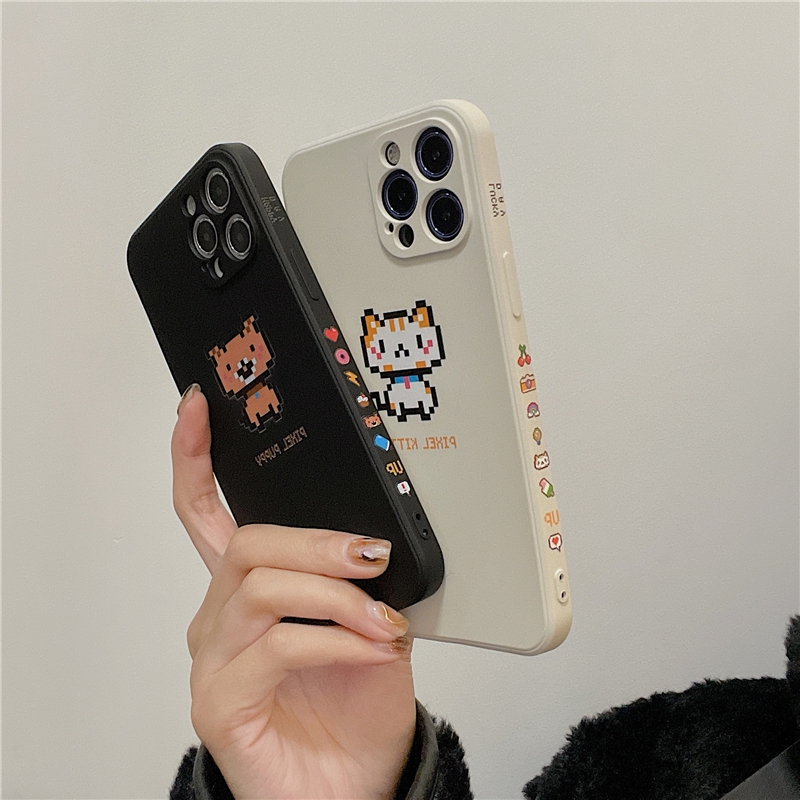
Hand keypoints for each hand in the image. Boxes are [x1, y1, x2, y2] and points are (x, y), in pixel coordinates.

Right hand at [172, 386, 416, 799]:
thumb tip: (372, 536)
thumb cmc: (356, 709)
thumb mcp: (368, 623)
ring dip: (334, 594)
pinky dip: (333, 639)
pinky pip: (276, 646)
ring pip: (262, 588)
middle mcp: (220, 619)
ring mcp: (214, 661)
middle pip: (245, 543)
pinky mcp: (219, 703)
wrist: (357, 787)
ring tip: (381, 619)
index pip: (207, 515)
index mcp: (250, 592)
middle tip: (370, 556)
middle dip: (316, 542)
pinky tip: (368, 650)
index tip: (198, 408)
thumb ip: (356, 579)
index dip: (195, 458)